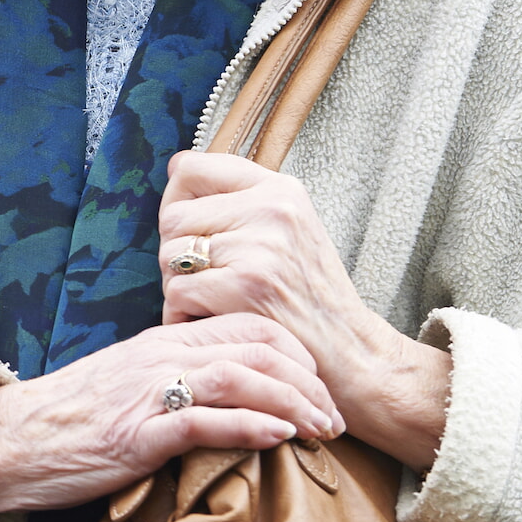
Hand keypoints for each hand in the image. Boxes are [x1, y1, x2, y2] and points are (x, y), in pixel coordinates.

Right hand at [0, 314, 341, 521]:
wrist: (9, 442)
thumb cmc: (69, 422)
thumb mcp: (127, 388)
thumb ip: (174, 382)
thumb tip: (226, 399)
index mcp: (160, 343)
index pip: (244, 326)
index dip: (294, 352)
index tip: (320, 387)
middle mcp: (159, 357)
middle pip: (254, 347)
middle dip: (308, 380)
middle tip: (337, 416)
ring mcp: (147, 393)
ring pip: (238, 377)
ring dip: (292, 402)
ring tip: (323, 429)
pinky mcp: (136, 433)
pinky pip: (203, 420)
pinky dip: (249, 425)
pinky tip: (279, 436)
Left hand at [157, 151, 447, 469]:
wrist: (352, 355)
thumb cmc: (307, 297)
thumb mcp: (288, 231)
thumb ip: (240, 204)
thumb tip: (176, 172)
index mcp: (280, 188)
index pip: (189, 167)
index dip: (176, 201)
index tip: (192, 231)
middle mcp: (272, 207)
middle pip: (171, 217)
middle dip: (177, 255)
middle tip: (209, 282)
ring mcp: (261, 245)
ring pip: (169, 256)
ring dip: (180, 287)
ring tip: (218, 302)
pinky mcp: (248, 284)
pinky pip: (178, 293)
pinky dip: (184, 316)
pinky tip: (215, 323)